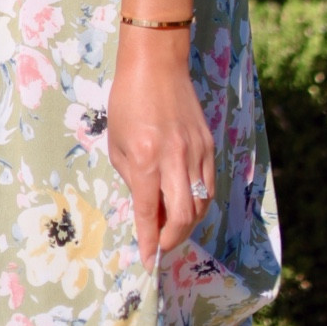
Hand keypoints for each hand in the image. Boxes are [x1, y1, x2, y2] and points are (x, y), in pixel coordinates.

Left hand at [107, 32, 215, 269]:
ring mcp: (196, 152)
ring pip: (201, 204)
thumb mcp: (117, 142)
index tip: (148, 261)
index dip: (149, 241)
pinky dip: (199, 202)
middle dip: (172, 239)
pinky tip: (187, 204)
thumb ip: (132, 177)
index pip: (148, 212)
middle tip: (161, 245)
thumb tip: (147, 205)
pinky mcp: (209, 145)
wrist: (156, 64)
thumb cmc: (127, 100)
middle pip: (183, 217)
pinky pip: (209, 185)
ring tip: (172, 226)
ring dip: (187, 223)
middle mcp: (174, 159)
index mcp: (145, 158)